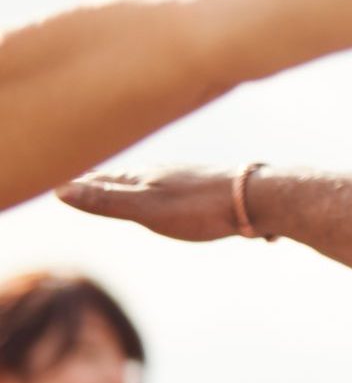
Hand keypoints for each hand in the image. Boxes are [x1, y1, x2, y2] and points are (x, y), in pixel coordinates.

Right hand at [55, 165, 248, 240]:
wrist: (262, 198)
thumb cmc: (203, 207)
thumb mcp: (148, 210)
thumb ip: (107, 201)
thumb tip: (60, 188)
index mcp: (145, 177)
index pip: (103, 180)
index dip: (81, 183)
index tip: (59, 181)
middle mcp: (165, 172)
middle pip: (126, 176)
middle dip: (103, 179)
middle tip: (82, 178)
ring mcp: (190, 178)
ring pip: (154, 180)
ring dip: (134, 183)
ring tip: (124, 185)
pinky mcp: (213, 188)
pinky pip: (179, 188)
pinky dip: (165, 190)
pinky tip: (178, 194)